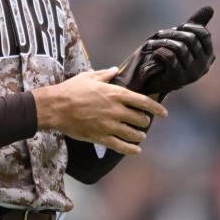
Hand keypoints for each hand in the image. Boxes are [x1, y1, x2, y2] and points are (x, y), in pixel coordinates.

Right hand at [32, 68, 167, 155]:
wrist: (56, 107)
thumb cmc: (71, 90)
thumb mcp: (89, 77)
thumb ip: (105, 74)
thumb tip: (115, 70)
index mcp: (115, 93)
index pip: (143, 101)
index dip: (157, 108)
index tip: (164, 113)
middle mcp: (116, 110)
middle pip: (140, 119)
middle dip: (144, 121)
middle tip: (143, 122)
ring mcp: (109, 125)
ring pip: (133, 134)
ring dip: (139, 135)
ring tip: (140, 136)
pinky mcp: (100, 137)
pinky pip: (121, 146)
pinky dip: (131, 149)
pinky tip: (136, 150)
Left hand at [144, 22, 214, 91]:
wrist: (155, 82)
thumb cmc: (172, 58)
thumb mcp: (185, 40)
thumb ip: (196, 25)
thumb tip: (210, 7)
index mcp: (208, 57)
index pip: (204, 35)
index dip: (191, 27)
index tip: (179, 27)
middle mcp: (203, 66)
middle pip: (190, 39)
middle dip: (172, 34)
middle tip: (159, 34)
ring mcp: (191, 74)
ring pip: (179, 48)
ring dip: (162, 42)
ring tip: (152, 42)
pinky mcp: (177, 79)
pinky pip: (170, 57)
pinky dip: (159, 52)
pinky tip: (155, 54)